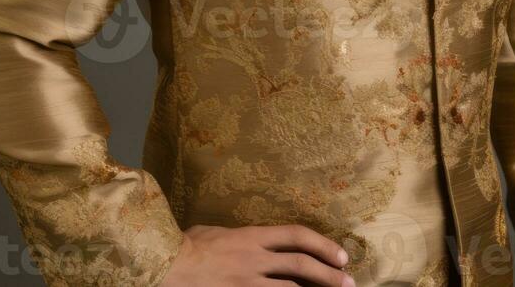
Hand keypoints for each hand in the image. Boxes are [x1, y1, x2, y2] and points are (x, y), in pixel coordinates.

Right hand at [160, 222, 354, 286]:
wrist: (165, 265)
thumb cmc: (188, 245)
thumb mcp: (219, 232)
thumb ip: (242, 238)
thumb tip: (255, 243)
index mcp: (252, 235)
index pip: (296, 236)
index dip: (322, 244)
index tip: (340, 255)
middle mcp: (255, 258)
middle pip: (301, 264)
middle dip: (329, 274)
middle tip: (349, 282)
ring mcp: (247, 281)